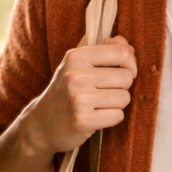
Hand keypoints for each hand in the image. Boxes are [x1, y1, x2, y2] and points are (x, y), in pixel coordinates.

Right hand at [18, 35, 136, 156]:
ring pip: (124, 98)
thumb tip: (129, 47)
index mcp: (75, 57)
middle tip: (105, 92)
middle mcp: (76, 75)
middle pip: (126, 77)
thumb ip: (105, 51)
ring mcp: (78, 99)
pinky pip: (117, 116)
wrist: (41, 124)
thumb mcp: (78, 65)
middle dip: (122, 87)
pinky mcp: (82, 120)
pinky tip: (97, 117)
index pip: (121, 53)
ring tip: (99, 105)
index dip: (130, 64)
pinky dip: (111, 118)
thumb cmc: (65, 91)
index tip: (122, 72)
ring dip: (117, 104)